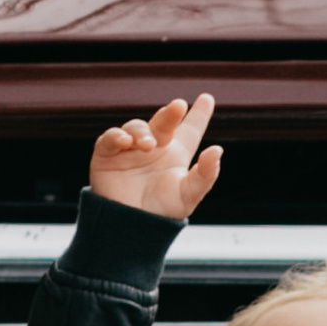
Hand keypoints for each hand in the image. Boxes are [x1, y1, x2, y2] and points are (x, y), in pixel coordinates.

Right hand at [88, 94, 221, 222]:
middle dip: (171, 113)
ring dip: (143, 132)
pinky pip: (111, 138)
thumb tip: (218, 150)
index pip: (189, 129)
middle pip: (164, 122)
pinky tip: (126, 142)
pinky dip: (117, 136)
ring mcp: (131, 148)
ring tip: (149, 145)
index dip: (198, 114)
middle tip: (178, 106)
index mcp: (177, 153)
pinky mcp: (108, 154)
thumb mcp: (190, 194)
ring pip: (137, 127)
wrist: (134, 227)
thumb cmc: (164, 211)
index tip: (207, 98)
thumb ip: (205, 174)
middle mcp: (155, 146)